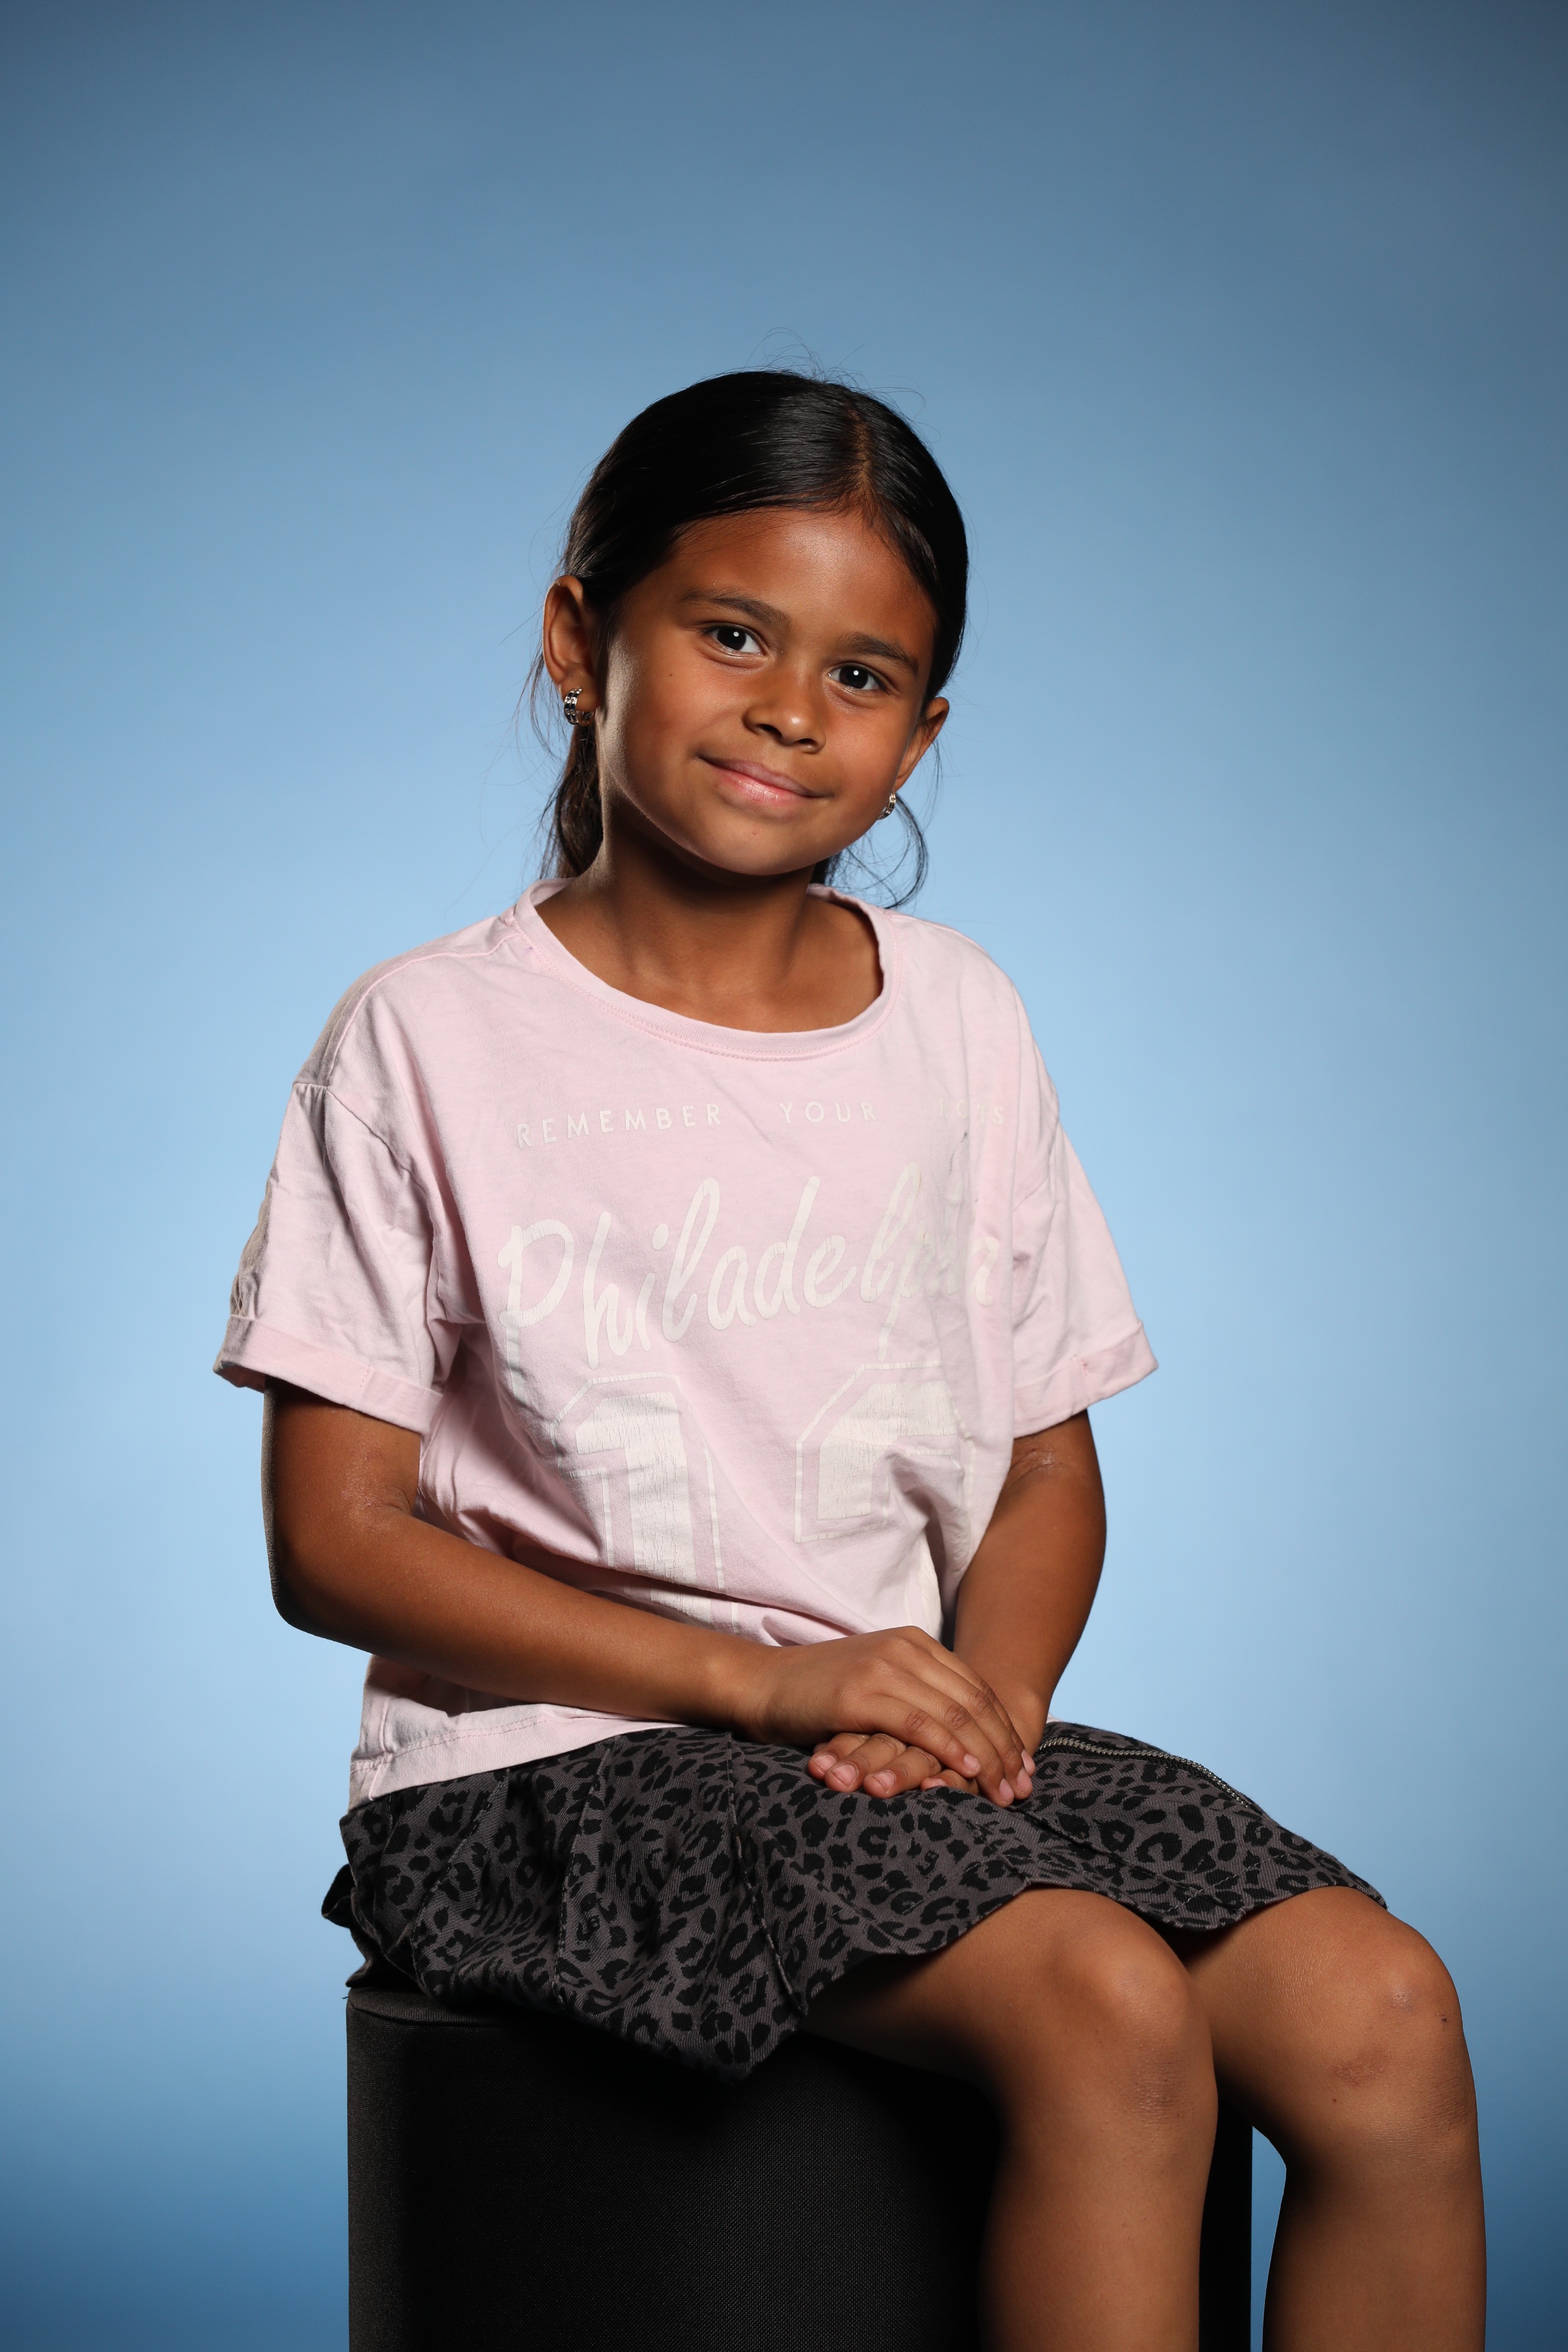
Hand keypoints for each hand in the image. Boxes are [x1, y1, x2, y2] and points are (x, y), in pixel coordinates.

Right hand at [736, 1626, 1031, 1804]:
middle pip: (975, 1702)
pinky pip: (920, 1724)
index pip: (977, 1688)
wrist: (760, 1684)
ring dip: (987, 1756)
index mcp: (914, 1642)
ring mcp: (884, 1669)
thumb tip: (961, 1733)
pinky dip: (950, 1749)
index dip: (1005, 1730)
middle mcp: (905, 1649)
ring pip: (955, 1714)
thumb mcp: (877, 1684)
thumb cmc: (817, 1693)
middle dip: (1005, 1748)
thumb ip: (916, 1695)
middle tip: (1023, 1788)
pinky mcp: (862, 1694)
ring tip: (1004, 1791)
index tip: (1024, 1768)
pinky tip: (968, 1772)